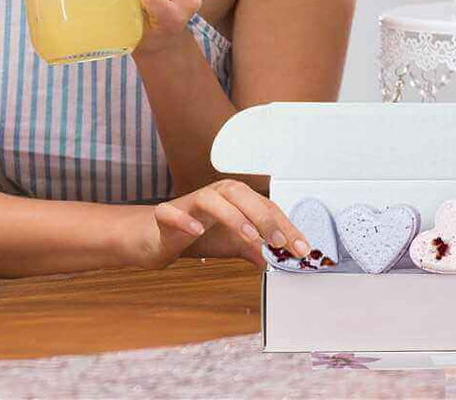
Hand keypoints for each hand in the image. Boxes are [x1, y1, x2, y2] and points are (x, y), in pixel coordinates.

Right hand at [120, 179, 309, 269]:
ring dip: (232, 216)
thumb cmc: (195, 233)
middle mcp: (213, 195)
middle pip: (240, 194)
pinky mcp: (164, 215)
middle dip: (263, 217)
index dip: (284, 226)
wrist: (154, 236)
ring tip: (249, 237)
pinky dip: (184, 219)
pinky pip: (171, 212)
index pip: (263, 206)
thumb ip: (256, 250)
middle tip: (279, 242)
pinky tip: (196, 231)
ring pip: (210, 199)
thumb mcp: (232, 244)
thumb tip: (279, 262)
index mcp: (233, 199)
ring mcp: (187, 203)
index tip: (301, 249)